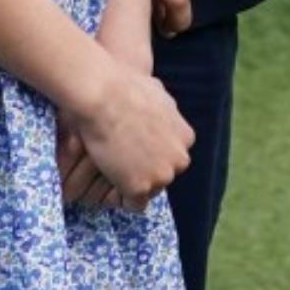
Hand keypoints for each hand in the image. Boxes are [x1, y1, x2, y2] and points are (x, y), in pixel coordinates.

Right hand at [61, 56, 192, 212]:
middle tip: (123, 156)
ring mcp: (161, 176)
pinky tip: (111, 179)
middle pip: (164, 175)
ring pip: (149, 190)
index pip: (172, 156)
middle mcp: (179, 159)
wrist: (103, 95)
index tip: (136, 145)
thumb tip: (167, 110)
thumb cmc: (125, 86)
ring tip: (113, 164)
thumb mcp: (159, 92)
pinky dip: (122, 194)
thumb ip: (167, 110)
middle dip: (147, 168)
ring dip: (134, 181)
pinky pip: (133, 204)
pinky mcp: (140, 189)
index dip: (152, 152)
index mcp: (185, 137)